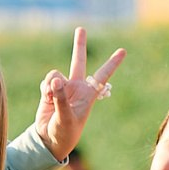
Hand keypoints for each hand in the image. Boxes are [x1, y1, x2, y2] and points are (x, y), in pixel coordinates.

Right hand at [35, 27, 125, 158]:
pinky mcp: (49, 91)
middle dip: (79, 45)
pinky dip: (44, 87)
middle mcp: (77, 88)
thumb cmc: (65, 132)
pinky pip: (46, 81)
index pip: (103, 75)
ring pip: (55, 74)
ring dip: (50, 82)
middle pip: (79, 61)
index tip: (124, 51)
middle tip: (81, 28)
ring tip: (49, 96)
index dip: (112, 63)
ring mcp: (63, 88)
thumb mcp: (66, 117)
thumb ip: (61, 97)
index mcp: (88, 94)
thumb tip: (56, 79)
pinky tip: (45, 97)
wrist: (49, 140)